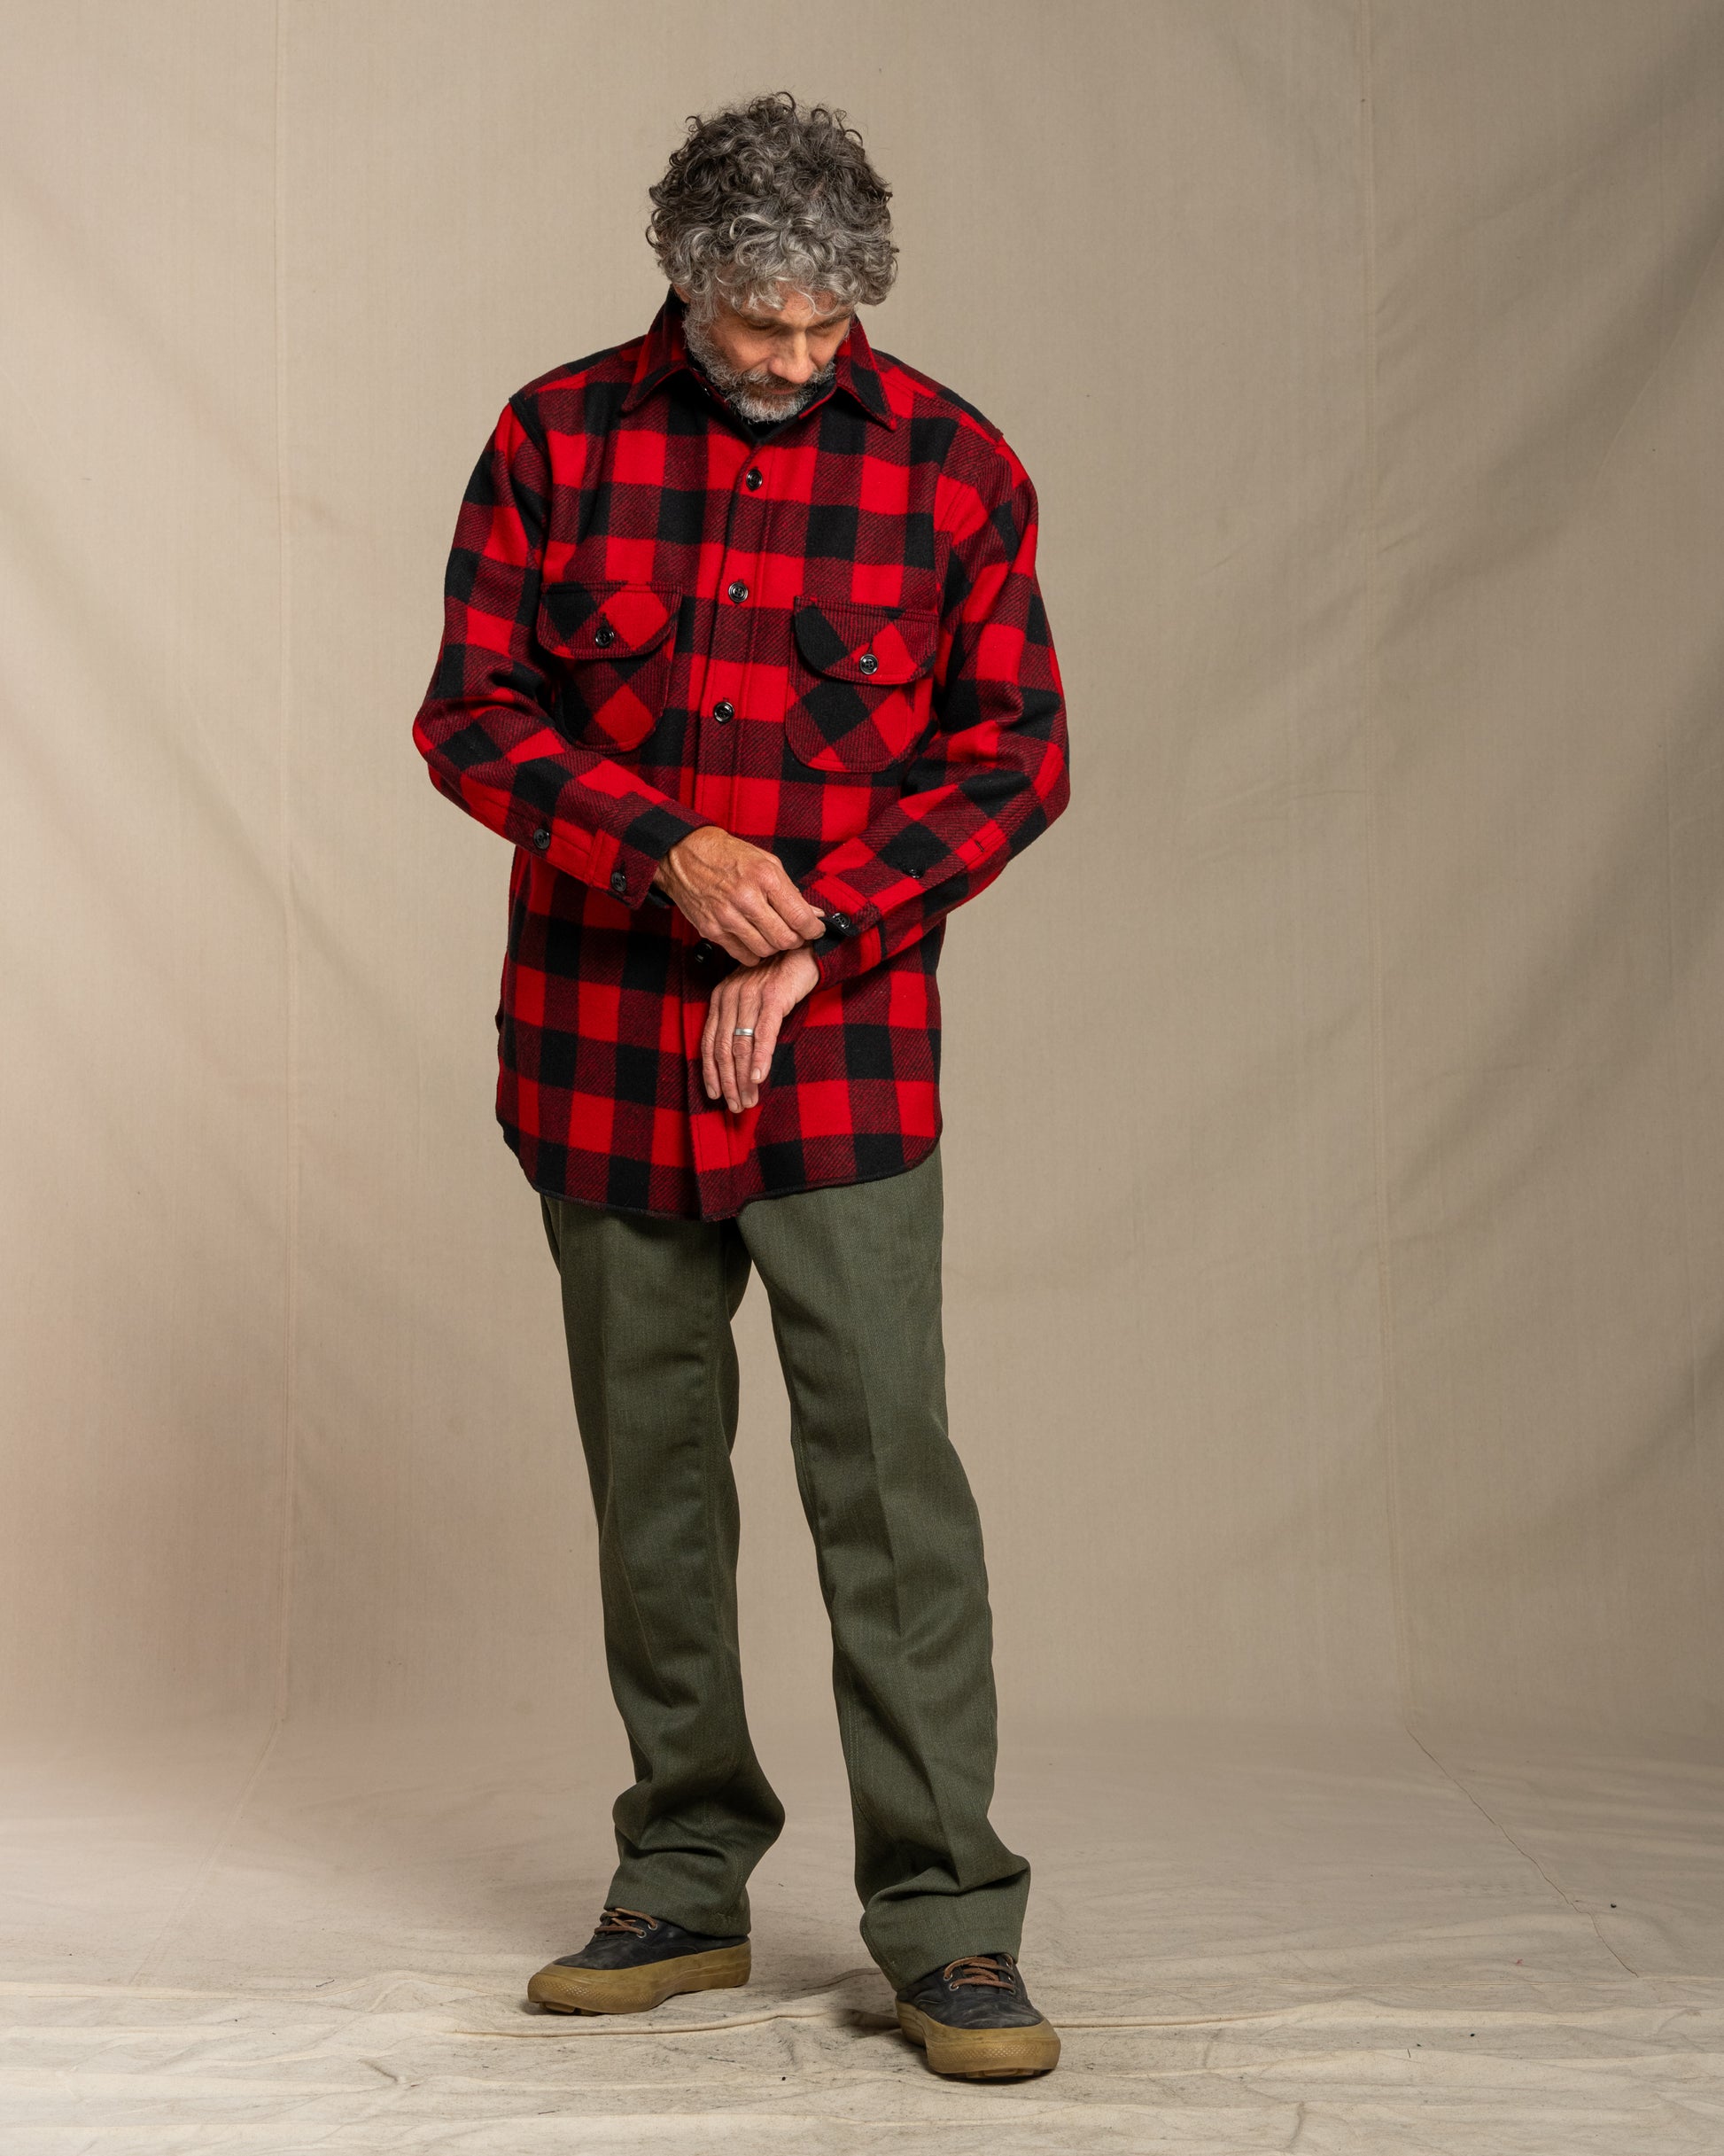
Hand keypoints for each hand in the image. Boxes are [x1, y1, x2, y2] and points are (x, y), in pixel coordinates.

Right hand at [653, 826, 825, 963]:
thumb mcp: (766, 862)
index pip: (800, 917)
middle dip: (796, 940)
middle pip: (784, 939)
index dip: (813, 929)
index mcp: (765, 877)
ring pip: (765, 950)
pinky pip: (742, 955)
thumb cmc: (728, 855)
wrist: (685, 855)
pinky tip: (753, 938)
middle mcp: (746, 898)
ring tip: (772, 935)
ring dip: (774, 947)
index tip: (815, 930)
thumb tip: (813, 914)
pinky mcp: (712, 930)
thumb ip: (790, 891)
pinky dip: (753, 952)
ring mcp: (727, 917)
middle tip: (795, 934)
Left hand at [702, 944, 820, 1111]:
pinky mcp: (773, 997)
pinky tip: (759, 1077)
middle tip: (736, 1106)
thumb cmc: (778, 979)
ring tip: (749, 1100)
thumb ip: (740, 1023)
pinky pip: (763, 1033)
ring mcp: (751, 995)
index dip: (710, 1072)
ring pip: (741, 1045)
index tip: (715, 1095)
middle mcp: (730, 996)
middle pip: (722, 1048)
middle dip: (728, 1082)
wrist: (804, 952)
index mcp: (720, 997)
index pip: (708, 1042)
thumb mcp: (751, 999)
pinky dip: (760, 1058)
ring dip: (743, 1078)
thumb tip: (737, 1063)